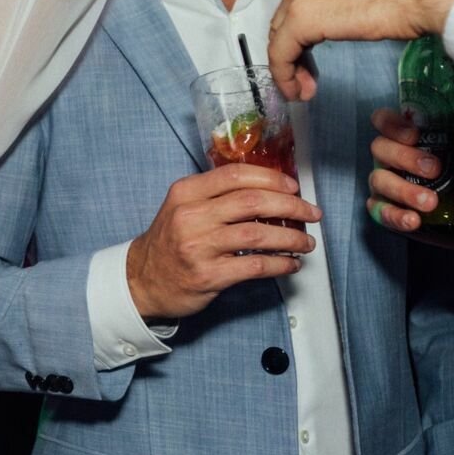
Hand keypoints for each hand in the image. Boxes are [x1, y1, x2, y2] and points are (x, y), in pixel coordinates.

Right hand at [124, 165, 321, 320]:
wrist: (142, 279)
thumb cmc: (170, 241)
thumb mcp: (183, 207)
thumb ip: (217, 195)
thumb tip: (270, 190)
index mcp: (186, 192)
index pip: (236, 175)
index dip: (271, 179)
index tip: (293, 188)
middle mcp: (191, 216)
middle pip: (252, 202)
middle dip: (292, 206)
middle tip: (311, 213)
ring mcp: (199, 247)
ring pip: (258, 235)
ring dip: (291, 238)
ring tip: (307, 242)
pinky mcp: (208, 275)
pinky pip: (255, 266)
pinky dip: (280, 264)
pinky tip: (290, 263)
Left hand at [268, 0, 453, 99]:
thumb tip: (349, 16)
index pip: (298, 4)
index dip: (300, 37)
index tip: (311, 63)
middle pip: (285, 21)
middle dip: (293, 54)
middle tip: (308, 81)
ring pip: (280, 37)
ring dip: (289, 68)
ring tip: (304, 90)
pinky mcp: (302, 17)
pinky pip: (280, 52)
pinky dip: (284, 76)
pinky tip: (297, 92)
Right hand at [366, 108, 453, 265]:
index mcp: (411, 137)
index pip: (386, 120)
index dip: (392, 123)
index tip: (415, 133)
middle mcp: (394, 157)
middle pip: (381, 148)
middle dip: (405, 157)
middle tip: (434, 169)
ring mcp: (388, 184)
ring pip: (379, 180)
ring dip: (403, 190)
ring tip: (431, 202)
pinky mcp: (389, 211)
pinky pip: (380, 211)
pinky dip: (395, 215)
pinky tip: (414, 220)